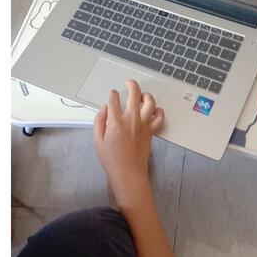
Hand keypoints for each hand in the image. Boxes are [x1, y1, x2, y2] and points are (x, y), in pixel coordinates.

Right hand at [93, 80, 164, 207]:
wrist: (128, 173)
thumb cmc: (112, 160)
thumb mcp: (97, 141)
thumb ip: (99, 122)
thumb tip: (104, 109)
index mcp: (115, 122)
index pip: (114, 99)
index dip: (112, 94)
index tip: (112, 95)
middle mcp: (131, 120)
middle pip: (134, 94)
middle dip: (131, 84)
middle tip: (129, 83)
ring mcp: (143, 124)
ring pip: (150, 102)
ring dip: (146, 95)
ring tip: (142, 95)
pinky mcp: (150, 131)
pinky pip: (159, 117)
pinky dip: (158, 111)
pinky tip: (154, 110)